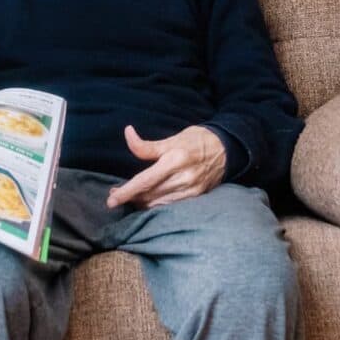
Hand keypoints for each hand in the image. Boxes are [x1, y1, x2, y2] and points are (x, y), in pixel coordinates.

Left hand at [106, 125, 226, 209]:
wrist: (227, 149)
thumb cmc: (196, 140)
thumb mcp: (172, 139)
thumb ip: (147, 145)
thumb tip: (128, 133)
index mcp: (174, 161)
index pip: (144, 181)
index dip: (126, 191)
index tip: (112, 200)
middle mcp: (183, 178)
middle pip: (149, 195)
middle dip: (130, 197)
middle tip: (115, 195)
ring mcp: (191, 190)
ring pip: (158, 204)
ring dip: (141, 203)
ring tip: (129, 197)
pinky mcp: (197, 197)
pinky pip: (171, 206)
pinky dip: (156, 206)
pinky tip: (147, 202)